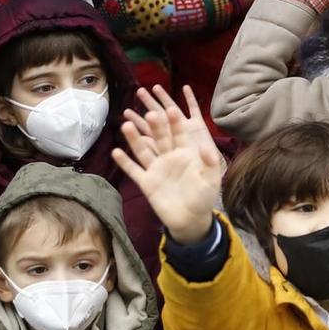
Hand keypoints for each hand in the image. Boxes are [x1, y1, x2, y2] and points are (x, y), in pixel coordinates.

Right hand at [111, 85, 227, 244]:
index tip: (171, 109)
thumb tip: (207, 147)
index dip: (175, 123)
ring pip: (143, 151)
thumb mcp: (212, 181)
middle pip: (160, 139)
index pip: (179, 135)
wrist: (190, 220)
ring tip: (126, 125)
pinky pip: (134, 171)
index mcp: (185, 154)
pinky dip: (125, 162)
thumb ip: (210, 164)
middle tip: (150, 113)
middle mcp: (168, 158)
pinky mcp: (146, 182)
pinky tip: (116, 151)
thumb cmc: (203, 198)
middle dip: (155, 127)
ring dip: (134, 139)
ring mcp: (156, 169)